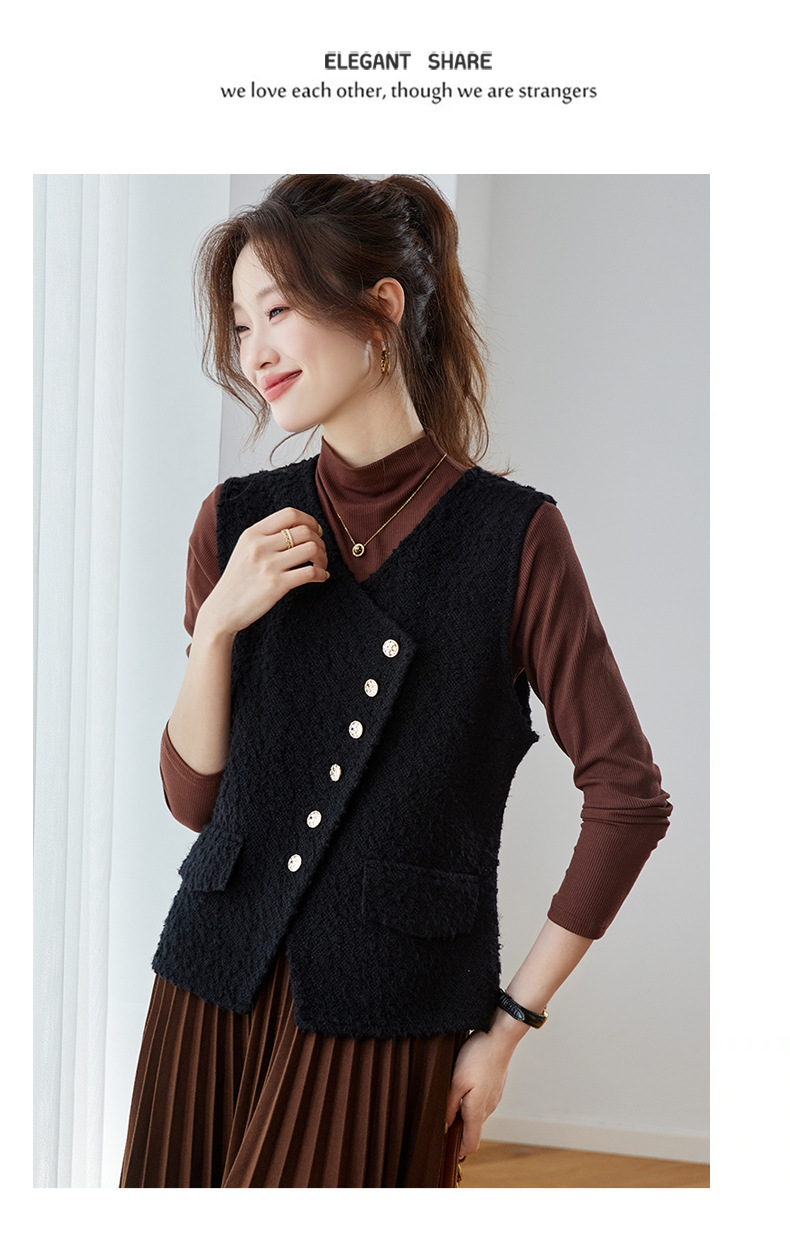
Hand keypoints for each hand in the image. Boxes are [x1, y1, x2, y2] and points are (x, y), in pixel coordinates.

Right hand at [198, 507, 328, 637]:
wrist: (223, 609)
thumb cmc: (238, 580)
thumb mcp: (245, 550)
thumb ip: (266, 537)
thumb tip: (301, 529)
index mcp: (253, 534)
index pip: (289, 514)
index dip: (310, 520)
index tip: (316, 532)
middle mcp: (260, 546)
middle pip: (305, 531)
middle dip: (319, 541)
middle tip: (320, 553)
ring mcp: (268, 565)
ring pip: (311, 549)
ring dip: (323, 557)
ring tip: (320, 565)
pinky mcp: (276, 585)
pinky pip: (310, 572)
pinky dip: (322, 574)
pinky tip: (321, 578)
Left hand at [445, 1027, 514, 1156]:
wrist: (500, 1036)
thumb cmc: (478, 1055)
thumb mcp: (456, 1080)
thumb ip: (449, 1105)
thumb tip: (445, 1123)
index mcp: (478, 1110)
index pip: (471, 1144)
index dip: (458, 1149)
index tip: (445, 1147)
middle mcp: (489, 1108)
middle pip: (472, 1129)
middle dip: (457, 1128)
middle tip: (440, 1116)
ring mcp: (494, 1097)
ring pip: (476, 1114)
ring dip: (463, 1111)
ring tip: (450, 1095)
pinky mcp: (495, 1086)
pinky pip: (481, 1101)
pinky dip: (470, 1099)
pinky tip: (463, 1082)